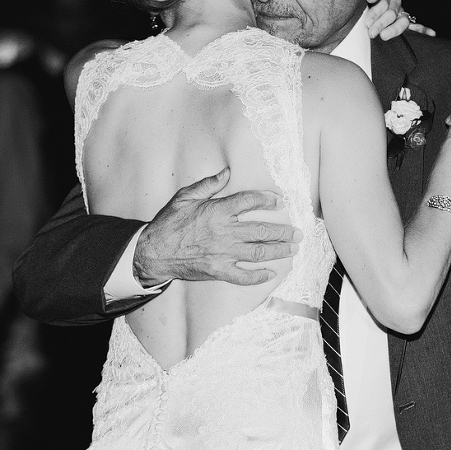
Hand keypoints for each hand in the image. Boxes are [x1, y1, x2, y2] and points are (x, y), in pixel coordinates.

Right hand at [134, 167, 301, 286]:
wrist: (153, 252)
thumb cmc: (168, 222)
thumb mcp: (185, 197)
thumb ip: (208, 185)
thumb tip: (226, 172)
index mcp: (217, 211)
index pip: (250, 202)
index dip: (267, 200)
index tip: (280, 202)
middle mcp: (224, 232)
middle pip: (261, 230)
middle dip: (283, 231)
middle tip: (298, 232)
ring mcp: (223, 254)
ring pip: (258, 252)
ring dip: (279, 251)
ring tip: (293, 248)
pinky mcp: (218, 271)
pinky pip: (243, 276)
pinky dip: (258, 276)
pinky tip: (270, 273)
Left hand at [363, 0, 435, 39]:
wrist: (377, 3)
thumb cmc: (369, 8)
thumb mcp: (366, 2)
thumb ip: (366, 6)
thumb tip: (364, 15)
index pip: (382, 3)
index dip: (375, 13)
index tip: (367, 23)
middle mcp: (396, 2)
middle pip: (391, 13)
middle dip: (380, 24)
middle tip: (372, 33)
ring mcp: (403, 12)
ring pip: (402, 20)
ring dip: (393, 29)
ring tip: (384, 36)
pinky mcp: (408, 22)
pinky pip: (418, 26)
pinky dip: (424, 30)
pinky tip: (432, 33)